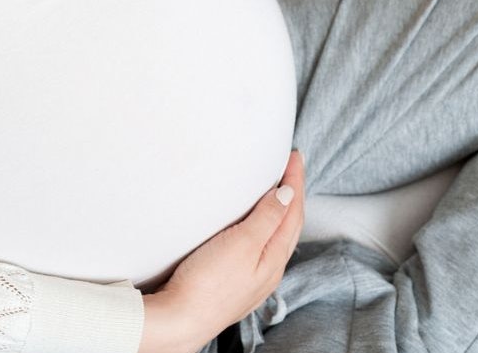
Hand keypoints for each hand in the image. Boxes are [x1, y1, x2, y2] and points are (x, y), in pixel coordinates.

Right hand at [137, 149, 305, 352]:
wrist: (181, 321)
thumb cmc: (208, 284)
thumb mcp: (241, 243)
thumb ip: (267, 218)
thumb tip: (288, 193)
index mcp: (274, 258)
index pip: (294, 211)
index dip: (296, 181)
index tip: (295, 156)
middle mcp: (269, 270)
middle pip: (290, 224)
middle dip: (294, 194)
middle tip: (292, 167)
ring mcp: (253, 279)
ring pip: (277, 238)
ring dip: (281, 212)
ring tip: (279, 192)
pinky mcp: (236, 283)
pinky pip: (261, 248)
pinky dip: (266, 228)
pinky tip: (256, 229)